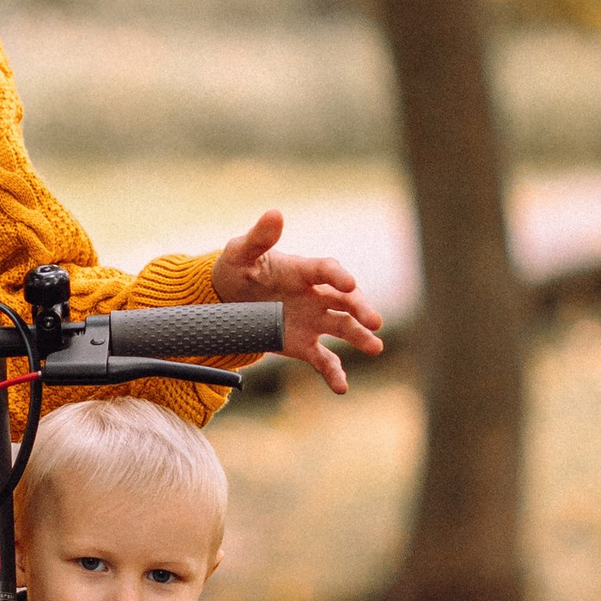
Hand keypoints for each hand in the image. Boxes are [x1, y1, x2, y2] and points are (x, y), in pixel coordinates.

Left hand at [210, 207, 384, 395]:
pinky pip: (324, 359)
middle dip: (361, 309)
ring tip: (376, 348)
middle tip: (375, 320)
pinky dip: (334, 373)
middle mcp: (315, 295)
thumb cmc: (236, 268)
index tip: (349, 283)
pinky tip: (342, 387)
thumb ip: (259, 237)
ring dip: (360, 337)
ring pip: (343, 328)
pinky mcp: (304, 344)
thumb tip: (274, 213)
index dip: (338, 276)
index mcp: (303, 270)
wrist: (225, 299)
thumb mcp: (241, 252)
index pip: (327, 270)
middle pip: (345, 300)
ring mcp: (312, 320)